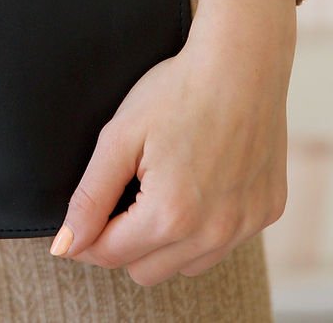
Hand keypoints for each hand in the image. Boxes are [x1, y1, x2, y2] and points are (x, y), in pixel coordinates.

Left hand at [48, 0, 296, 284]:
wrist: (242, 61)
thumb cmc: (178, 91)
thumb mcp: (120, 136)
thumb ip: (90, 196)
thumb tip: (65, 245)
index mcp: (171, 216)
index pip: (111, 255)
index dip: (88, 236)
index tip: (85, 215)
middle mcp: (213, 233)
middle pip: (146, 272)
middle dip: (126, 241)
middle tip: (126, 191)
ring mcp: (245, 226)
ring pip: (186, 265)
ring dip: (166, 241)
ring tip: (164, 186)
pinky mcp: (267, 213)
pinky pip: (223, 242)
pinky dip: (205, 226)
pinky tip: (201, 182)